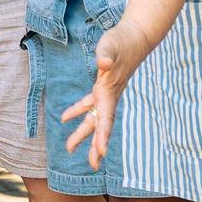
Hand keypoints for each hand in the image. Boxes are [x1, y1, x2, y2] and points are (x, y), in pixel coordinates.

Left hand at [60, 18, 150, 168]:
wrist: (136, 36)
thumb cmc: (123, 40)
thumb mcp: (112, 44)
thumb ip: (106, 53)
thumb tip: (103, 63)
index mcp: (110, 91)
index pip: (106, 118)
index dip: (103, 136)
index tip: (101, 153)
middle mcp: (109, 96)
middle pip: (101, 126)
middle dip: (95, 145)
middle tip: (92, 166)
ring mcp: (107, 92)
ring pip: (93, 118)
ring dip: (83, 133)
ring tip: (69, 149)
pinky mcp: (103, 85)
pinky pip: (89, 104)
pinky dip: (77, 111)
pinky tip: (65, 118)